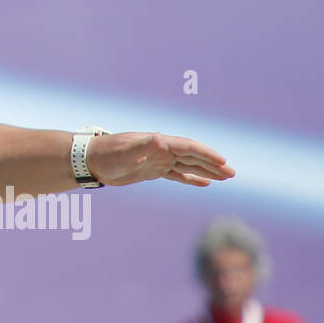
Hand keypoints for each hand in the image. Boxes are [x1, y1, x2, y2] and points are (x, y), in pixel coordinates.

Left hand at [86, 132, 234, 186]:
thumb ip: (142, 147)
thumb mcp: (124, 152)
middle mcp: (162, 150)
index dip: (207, 155)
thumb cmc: (107, 155)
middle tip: (232, 174)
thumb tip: (159, 139)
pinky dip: (191, 178)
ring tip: (226, 177)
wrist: (91, 161)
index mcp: (159, 143)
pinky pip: (177, 174)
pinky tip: (204, 183)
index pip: (189, 148)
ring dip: (207, 171)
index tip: (223, 163)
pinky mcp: (153, 170)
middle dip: (213, 164)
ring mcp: (158, 160)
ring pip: (188, 166)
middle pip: (193, 156)